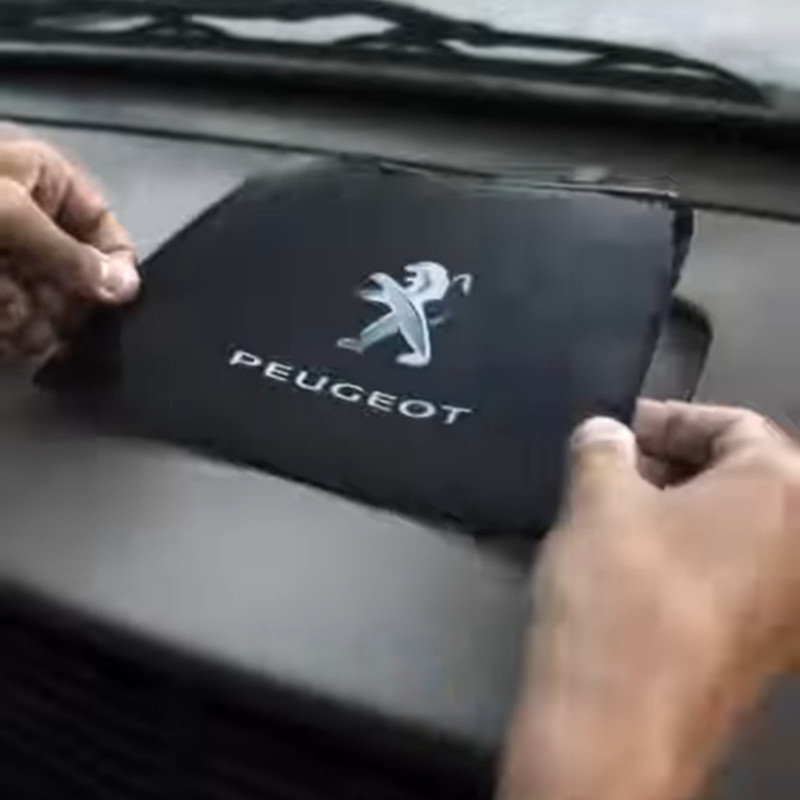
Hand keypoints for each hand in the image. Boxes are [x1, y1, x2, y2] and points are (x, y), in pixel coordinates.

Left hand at [0, 127, 138, 361]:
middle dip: (65, 304)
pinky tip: (1, 324)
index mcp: (46, 181)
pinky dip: (9, 327)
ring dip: (32, 321)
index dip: (115, 268)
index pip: (106, 230)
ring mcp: (5, 255)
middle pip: (77, 277)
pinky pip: (14, 315)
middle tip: (51, 321)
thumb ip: (69, 254)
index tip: (116, 304)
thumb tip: (124, 288)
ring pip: (45, 303)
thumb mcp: (9, 212)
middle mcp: (31, 219)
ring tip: (9, 316)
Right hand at [499, 401, 799, 799]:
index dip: (667, 418)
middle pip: (742, 476)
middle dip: (672, 463)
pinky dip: (691, 555)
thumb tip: (605, 435)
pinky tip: (635, 565)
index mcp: (783, 488)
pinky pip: (734, 575)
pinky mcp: (768, 645)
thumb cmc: (621, 599)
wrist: (620, 720)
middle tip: (615, 465)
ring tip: (615, 513)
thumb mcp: (596, 496)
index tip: (624, 426)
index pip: (731, 423)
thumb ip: (602, 445)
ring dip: (679, 509)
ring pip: (738, 528)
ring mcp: (793, 602)